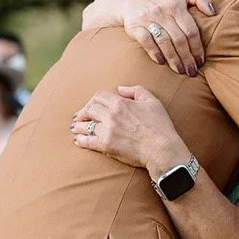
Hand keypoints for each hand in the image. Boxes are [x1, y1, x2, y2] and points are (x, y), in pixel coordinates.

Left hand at [72, 86, 189, 176]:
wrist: (162, 149)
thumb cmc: (160, 126)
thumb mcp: (152, 101)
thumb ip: (136, 90)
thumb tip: (120, 89)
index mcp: (121, 103)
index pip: (99, 97)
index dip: (93, 100)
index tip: (90, 105)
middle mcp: (111, 116)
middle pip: (89, 109)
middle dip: (83, 112)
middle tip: (79, 116)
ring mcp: (107, 131)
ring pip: (86, 125)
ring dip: (79, 126)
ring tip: (75, 128)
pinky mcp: (106, 146)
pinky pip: (88, 141)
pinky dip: (81, 140)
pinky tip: (78, 140)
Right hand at [102, 0, 215, 74]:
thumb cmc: (162, 0)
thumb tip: (213, 12)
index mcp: (176, 5)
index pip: (190, 30)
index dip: (197, 47)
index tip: (201, 61)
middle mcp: (162, 11)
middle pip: (179, 39)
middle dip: (187, 57)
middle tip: (192, 71)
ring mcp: (148, 19)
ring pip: (164, 42)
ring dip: (173, 59)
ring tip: (180, 70)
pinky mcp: (135, 26)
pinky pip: (146, 42)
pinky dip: (154, 52)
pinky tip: (161, 62)